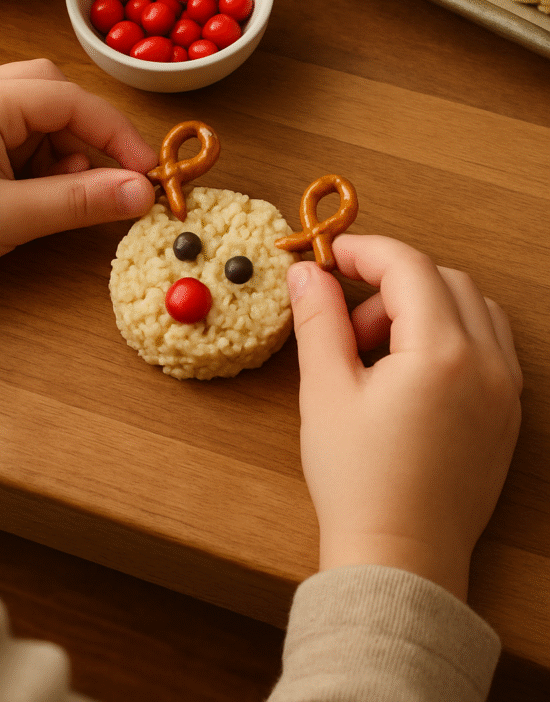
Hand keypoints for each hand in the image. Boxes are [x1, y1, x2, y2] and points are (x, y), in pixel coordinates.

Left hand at [0, 59, 157, 292]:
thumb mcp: (10, 216)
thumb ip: (80, 201)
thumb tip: (140, 193)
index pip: (76, 101)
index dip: (119, 136)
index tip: (147, 174)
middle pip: (55, 93)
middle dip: (86, 134)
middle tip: (103, 177)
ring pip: (33, 112)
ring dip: (58, 148)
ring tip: (53, 195)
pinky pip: (8, 131)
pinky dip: (31, 158)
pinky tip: (25, 193)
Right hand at [287, 234, 521, 601]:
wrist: (399, 560)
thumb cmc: (359, 483)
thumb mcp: (325, 391)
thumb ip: (318, 321)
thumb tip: (306, 273)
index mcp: (442, 353)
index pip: (409, 267)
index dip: (365, 252)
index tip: (330, 258)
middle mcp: (487, 364)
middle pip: (445, 280)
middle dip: (392, 284)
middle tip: (350, 323)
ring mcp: (504, 390)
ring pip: (473, 309)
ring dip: (425, 307)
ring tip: (380, 354)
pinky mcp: (506, 414)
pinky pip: (489, 345)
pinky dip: (450, 336)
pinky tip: (410, 373)